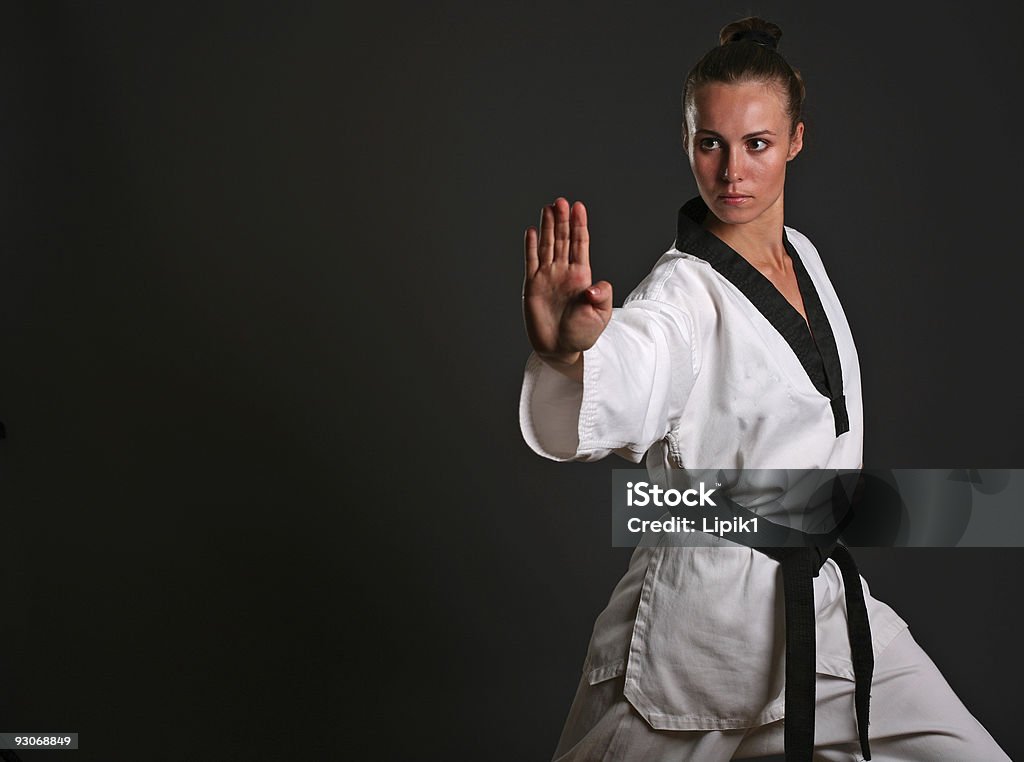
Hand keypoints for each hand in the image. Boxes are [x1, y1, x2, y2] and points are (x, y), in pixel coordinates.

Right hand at [523, 197, 612, 377]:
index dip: (579, 225)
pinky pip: (531, 261)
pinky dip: (531, 246)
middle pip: (562, 239)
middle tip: (561, 201)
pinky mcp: (532, 286)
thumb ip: (602, 297)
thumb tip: (595, 286)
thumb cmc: (582, 334)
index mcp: (582, 276)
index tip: (579, 207)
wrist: (560, 349)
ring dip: (547, 227)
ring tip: (548, 208)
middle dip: (562, 220)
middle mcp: (564, 273)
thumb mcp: (600, 316)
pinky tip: (532, 231)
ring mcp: (547, 277)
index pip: (580, 244)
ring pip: (547, 246)